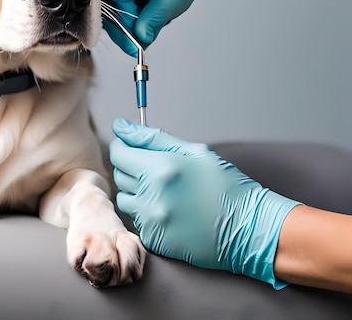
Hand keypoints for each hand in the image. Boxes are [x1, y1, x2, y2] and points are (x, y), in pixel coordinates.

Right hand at [104, 0, 203, 54]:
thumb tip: (141, 38)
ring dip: (132, 30)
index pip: (117, 8)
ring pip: (119, 19)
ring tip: (148, 35)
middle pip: (114, 15)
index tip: (136, 45)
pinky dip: (136, 25)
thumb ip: (153, 20)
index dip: (126, 27)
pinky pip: (126, 17)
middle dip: (127, 33)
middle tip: (138, 50)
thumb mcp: (169, 1)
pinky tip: (148, 27)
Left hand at [109, 119, 300, 287]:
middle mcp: (151, 196)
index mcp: (159, 168)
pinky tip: (170, 212)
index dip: (124, 148)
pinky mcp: (155, 241)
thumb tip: (122, 127)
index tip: (132, 149)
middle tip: (155, 170)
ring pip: (125, 200)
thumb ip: (152, 138)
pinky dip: (147, 215)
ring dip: (137, 193)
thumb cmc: (226, 186)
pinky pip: (138, 222)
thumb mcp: (193, 152)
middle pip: (120, 175)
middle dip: (132, 169)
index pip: (119, 153)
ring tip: (163, 192)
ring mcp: (151, 221)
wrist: (250, 228)